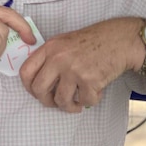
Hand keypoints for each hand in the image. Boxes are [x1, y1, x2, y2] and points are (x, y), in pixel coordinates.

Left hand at [19, 18, 142, 112]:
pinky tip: (95, 92)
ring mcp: (74, 70)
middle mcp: (59, 58)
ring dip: (69, 106)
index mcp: (50, 48)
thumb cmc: (94, 41)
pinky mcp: (90, 80)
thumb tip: (38, 82)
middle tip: (56, 102)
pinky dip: (90, 101)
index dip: (28, 87)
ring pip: (61, 100)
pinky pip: (85, 101)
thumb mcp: (65, 42)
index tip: (36, 92)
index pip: (26, 71)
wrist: (120, 39)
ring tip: (77, 103)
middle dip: (47, 101)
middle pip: (39, 90)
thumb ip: (50, 57)